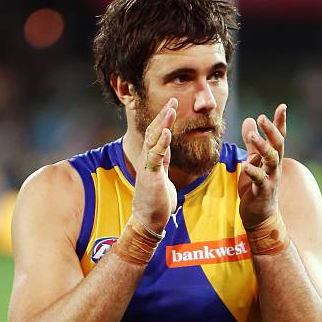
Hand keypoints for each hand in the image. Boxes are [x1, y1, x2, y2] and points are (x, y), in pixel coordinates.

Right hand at [133, 98, 177, 232]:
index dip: (164, 119)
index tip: (172, 105)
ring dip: (163, 124)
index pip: (158, 134)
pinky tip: (166, 133)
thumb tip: (167, 149)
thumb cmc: (155, 201)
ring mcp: (148, 168)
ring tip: (170, 110)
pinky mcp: (150, 177)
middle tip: (173, 100)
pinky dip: (161, 144)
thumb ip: (162, 161)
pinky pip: (155, 157)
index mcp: (153, 160)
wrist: (148, 220)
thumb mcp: (161, 176)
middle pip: (154, 133)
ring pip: (154, 141)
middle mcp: (148, 161)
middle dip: (163, 116)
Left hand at [238, 103, 286, 228]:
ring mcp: (271, 178)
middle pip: (277, 145)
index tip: (282, 106)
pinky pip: (260, 179)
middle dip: (271, 130)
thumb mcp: (252, 162)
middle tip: (262, 117)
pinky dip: (253, 171)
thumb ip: (251, 144)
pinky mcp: (263, 191)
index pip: (279, 137)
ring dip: (262, 146)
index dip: (280, 122)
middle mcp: (275, 167)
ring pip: (271, 159)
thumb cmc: (256, 189)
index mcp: (272, 159)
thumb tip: (249, 119)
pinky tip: (246, 165)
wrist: (260, 217)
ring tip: (251, 136)